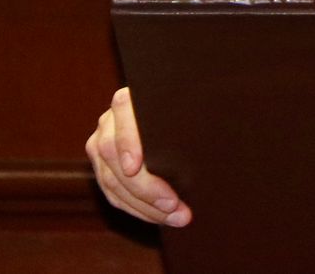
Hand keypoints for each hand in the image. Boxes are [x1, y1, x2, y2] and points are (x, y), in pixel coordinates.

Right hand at [86, 86, 191, 226]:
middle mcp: (109, 121)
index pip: (122, 113)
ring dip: (144, 206)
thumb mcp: (189, 103)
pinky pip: (113, 194)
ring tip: (174, 216)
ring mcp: (101, 145)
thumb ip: (192, 110)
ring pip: (112, 182)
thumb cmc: (188, 107)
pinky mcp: (103, 168)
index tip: (135, 167)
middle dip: (145, 188)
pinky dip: (137, 208)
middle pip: (114, 156)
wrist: (169, 113)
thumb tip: (213, 122)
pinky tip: (159, 216)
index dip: (127, 141)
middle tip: (173, 205)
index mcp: (129, 98)